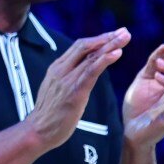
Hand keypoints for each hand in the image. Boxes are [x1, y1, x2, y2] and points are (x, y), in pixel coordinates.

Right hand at [26, 27, 130, 151]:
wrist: (38, 131)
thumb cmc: (50, 115)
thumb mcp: (58, 90)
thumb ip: (68, 79)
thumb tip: (82, 73)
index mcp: (57, 68)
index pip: (79, 47)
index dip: (98, 39)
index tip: (114, 35)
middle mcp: (61, 69)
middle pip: (85, 46)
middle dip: (106, 37)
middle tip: (124, 31)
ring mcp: (67, 79)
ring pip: (90, 56)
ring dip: (110, 45)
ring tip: (125, 37)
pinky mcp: (74, 91)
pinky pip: (91, 71)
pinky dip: (105, 60)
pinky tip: (116, 53)